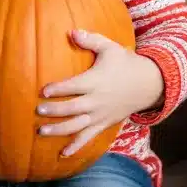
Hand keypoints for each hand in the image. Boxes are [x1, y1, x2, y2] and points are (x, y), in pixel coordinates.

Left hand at [36, 29, 163, 157]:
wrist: (148, 84)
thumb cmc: (125, 62)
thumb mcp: (109, 47)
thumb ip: (90, 40)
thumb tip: (71, 31)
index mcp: (96, 81)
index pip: (75, 86)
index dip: (59, 89)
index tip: (44, 91)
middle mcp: (98, 101)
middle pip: (74, 108)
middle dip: (55, 111)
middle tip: (38, 110)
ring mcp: (101, 115)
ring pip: (78, 126)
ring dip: (59, 130)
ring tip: (41, 132)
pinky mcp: (104, 124)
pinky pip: (89, 137)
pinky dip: (76, 147)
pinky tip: (62, 154)